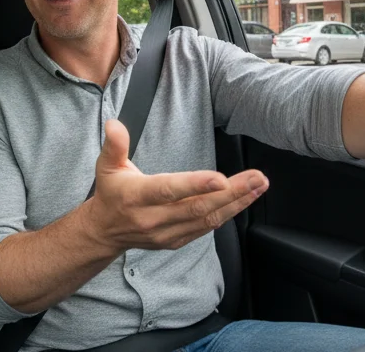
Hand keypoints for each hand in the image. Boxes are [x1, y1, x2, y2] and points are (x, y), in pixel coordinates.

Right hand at [83, 119, 268, 253]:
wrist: (105, 231)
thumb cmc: (110, 193)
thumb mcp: (106, 166)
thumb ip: (114, 145)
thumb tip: (114, 124)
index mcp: (136, 196)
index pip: (168, 190)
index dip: (194, 185)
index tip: (220, 179)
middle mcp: (153, 218)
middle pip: (197, 207)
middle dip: (231, 193)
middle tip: (257, 178)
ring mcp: (166, 232)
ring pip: (207, 219)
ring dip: (236, 203)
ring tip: (258, 186)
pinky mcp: (176, 241)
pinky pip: (206, 228)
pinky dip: (227, 213)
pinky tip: (243, 201)